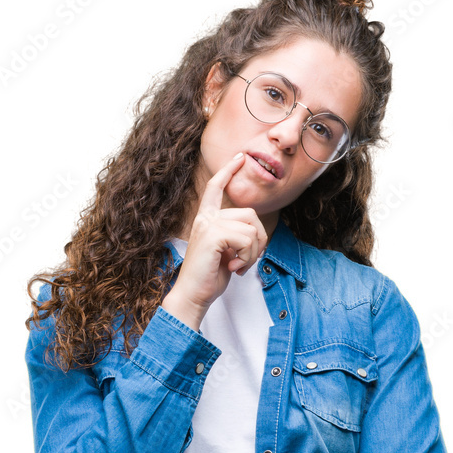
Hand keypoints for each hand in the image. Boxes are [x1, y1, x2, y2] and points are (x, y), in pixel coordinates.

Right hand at [161, 153, 268, 328]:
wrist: (193, 296)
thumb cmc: (210, 278)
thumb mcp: (227, 252)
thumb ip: (236, 237)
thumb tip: (254, 232)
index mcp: (207, 220)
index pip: (216, 188)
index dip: (228, 170)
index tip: (239, 157)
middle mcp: (206, 218)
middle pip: (249, 214)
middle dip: (258, 240)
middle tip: (247, 259)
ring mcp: (208, 225)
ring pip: (251, 228)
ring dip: (253, 252)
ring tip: (239, 265)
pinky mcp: (213, 236)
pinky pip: (246, 239)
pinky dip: (247, 256)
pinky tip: (235, 267)